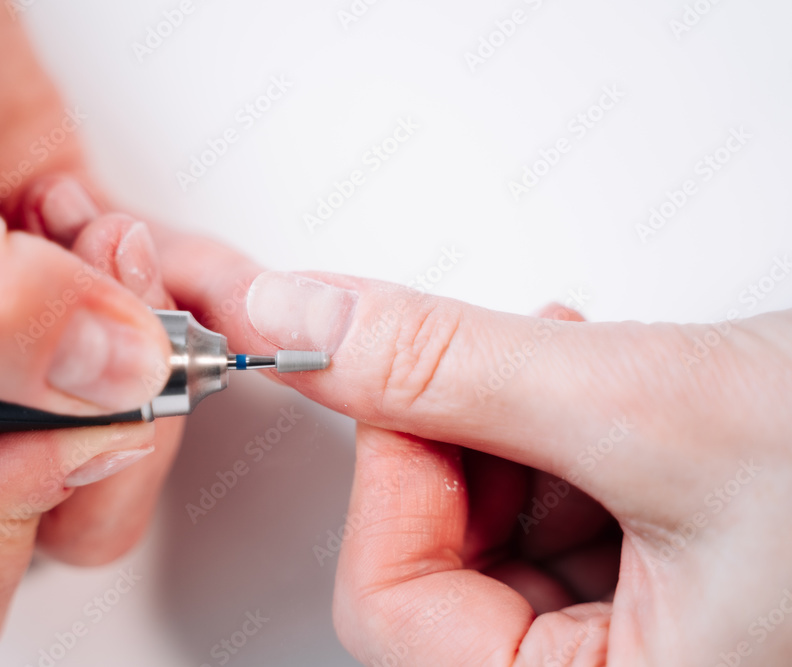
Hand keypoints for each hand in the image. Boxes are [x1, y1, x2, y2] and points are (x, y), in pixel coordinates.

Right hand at [0, 2, 182, 663]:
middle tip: (119, 348)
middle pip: (49, 509)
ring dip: (154, 351)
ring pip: (121, 426)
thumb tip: (105, 385)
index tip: (48, 431)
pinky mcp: (61, 258)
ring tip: (111, 248)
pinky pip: (152, 315)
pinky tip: (175, 259)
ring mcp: (1, 330)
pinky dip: (190, 291)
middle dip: (111, 435)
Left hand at [154, 232, 791, 665]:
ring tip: (586, 371)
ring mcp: (639, 640)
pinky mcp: (657, 582)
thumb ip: (450, 366)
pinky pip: (551, 515)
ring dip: (508, 431)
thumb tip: (305, 319)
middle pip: (435, 569)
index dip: (388, 474)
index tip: (402, 377)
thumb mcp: (653, 411)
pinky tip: (603, 393)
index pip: (392, 610)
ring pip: (490, 532)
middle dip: (455, 445)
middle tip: (502, 360)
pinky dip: (552, 439)